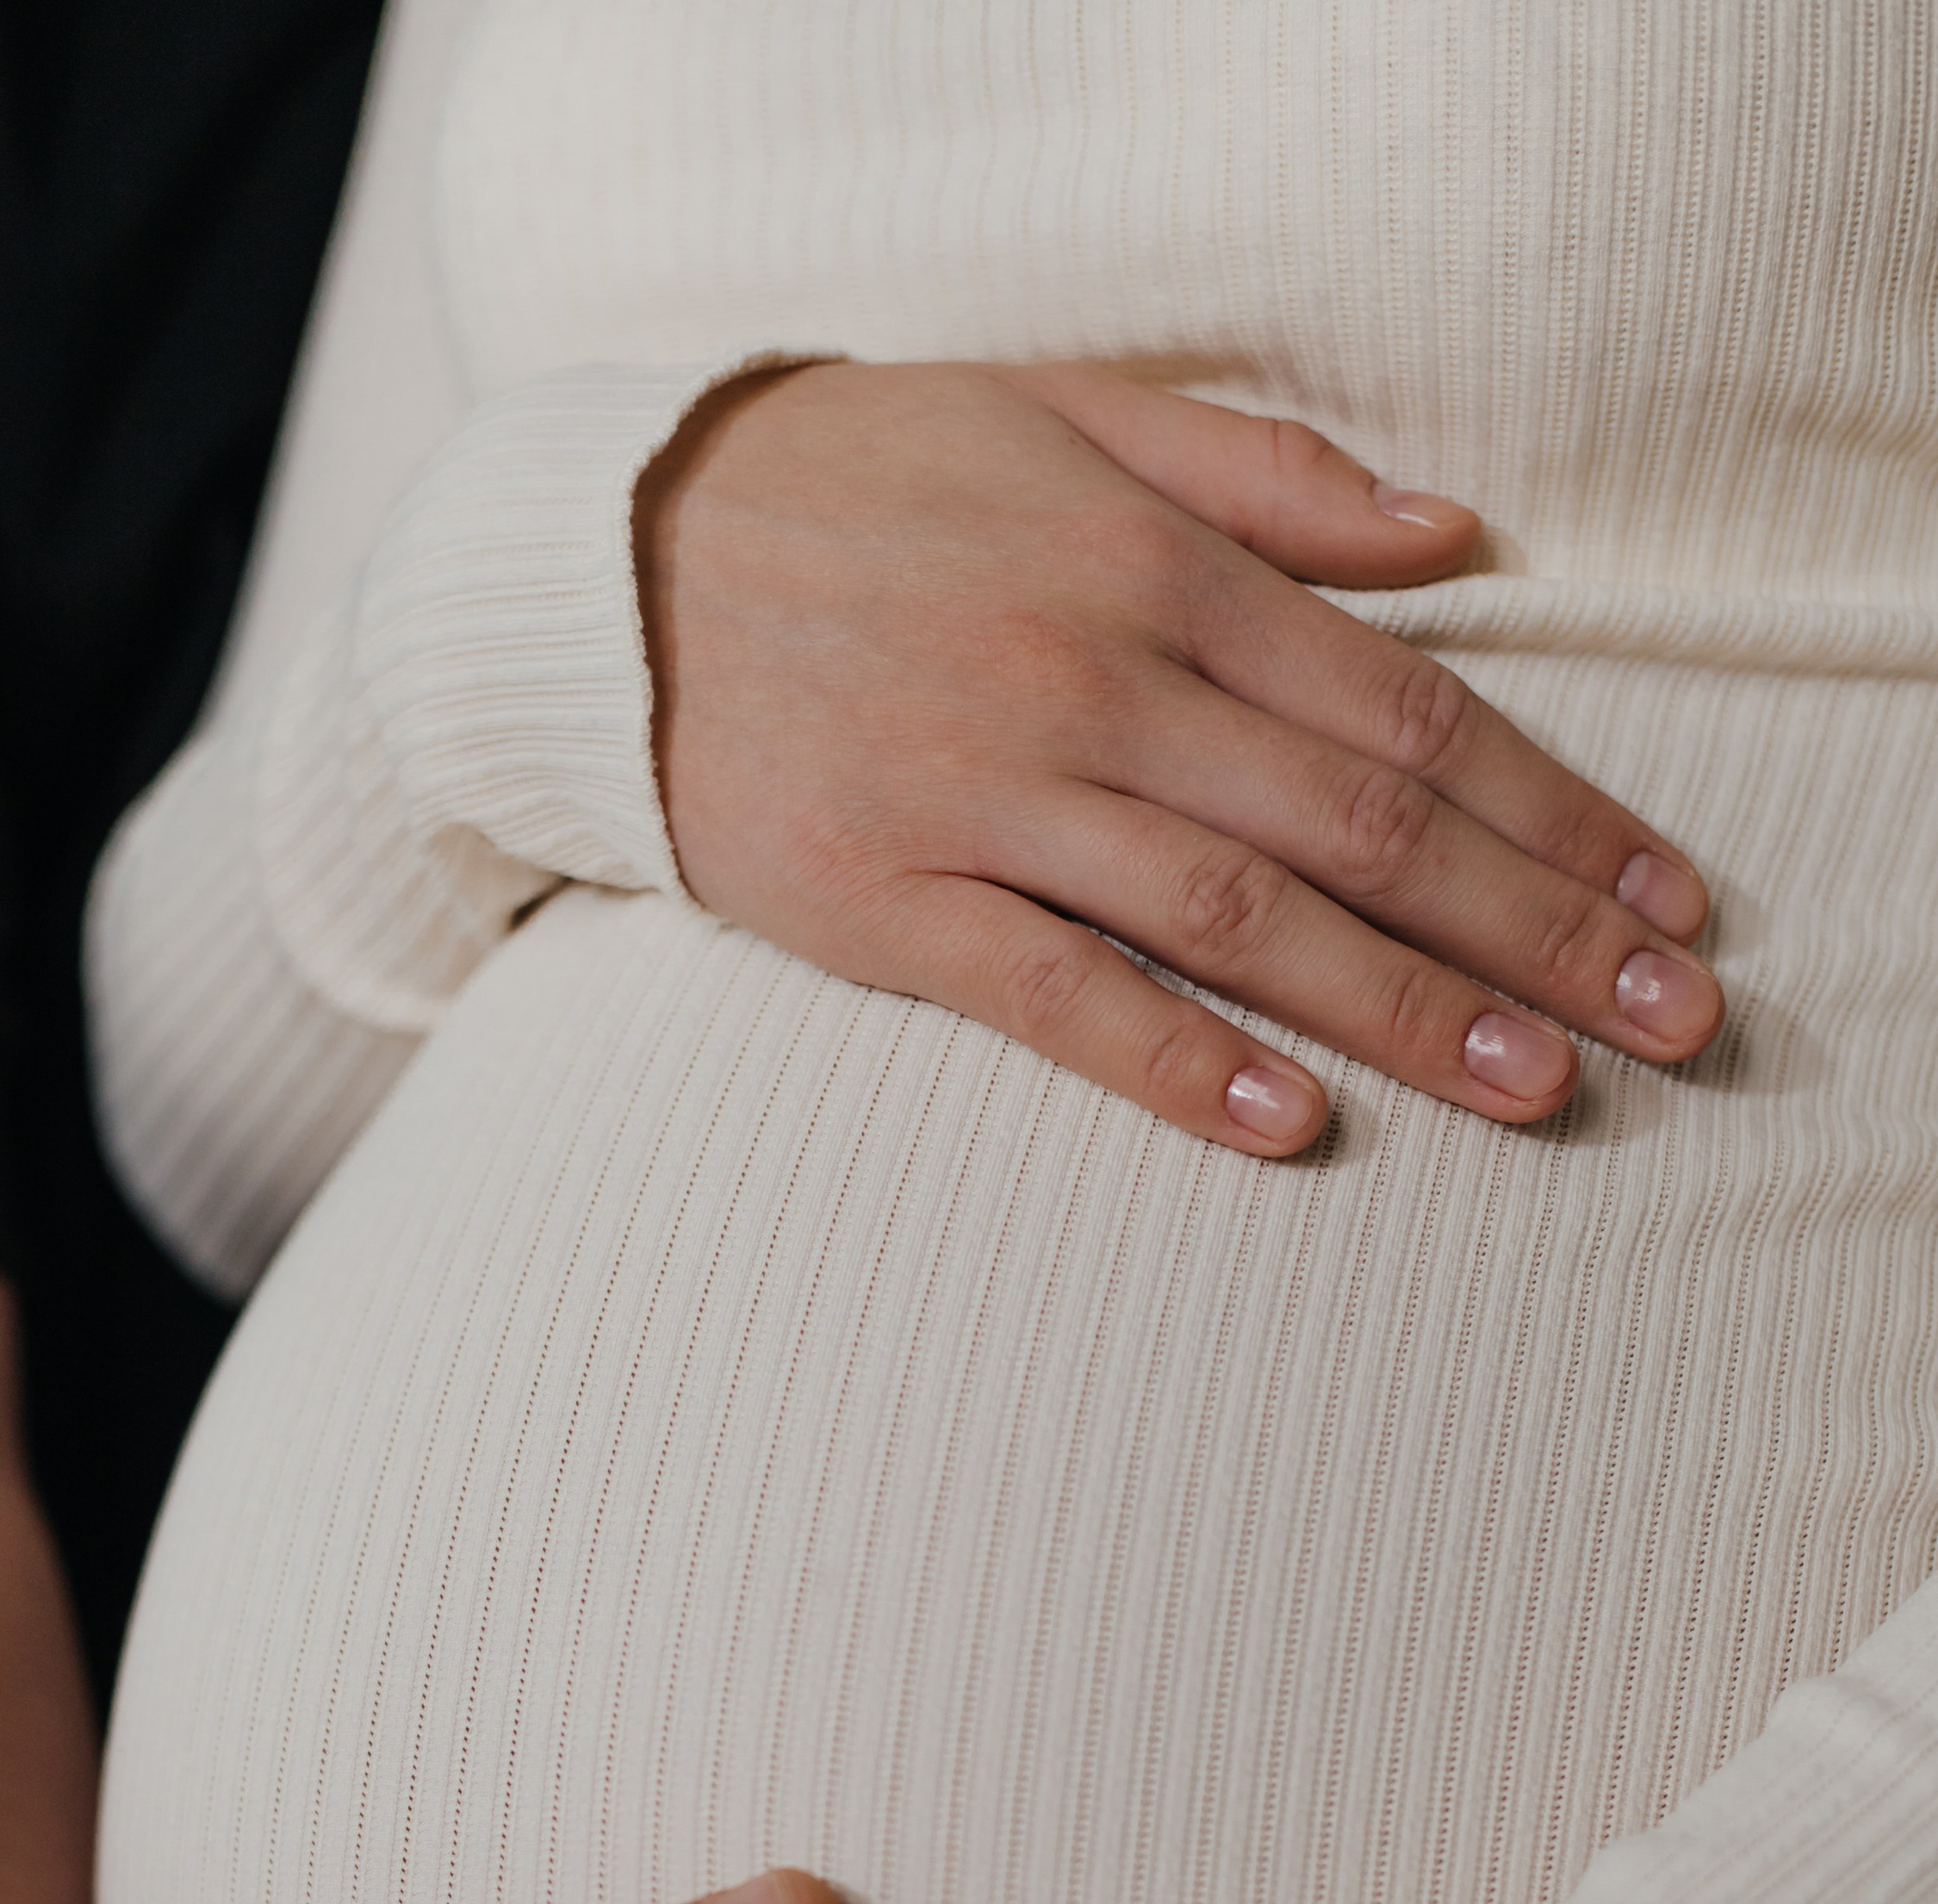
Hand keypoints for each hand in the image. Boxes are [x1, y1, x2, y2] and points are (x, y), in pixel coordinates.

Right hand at [641, 358, 1722, 1156]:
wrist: (603, 567)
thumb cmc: (858, 484)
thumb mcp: (1065, 414)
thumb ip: (1264, 476)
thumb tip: (1455, 537)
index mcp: (1156, 566)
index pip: (1407, 710)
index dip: (1557, 812)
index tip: (1667, 901)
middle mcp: (1093, 679)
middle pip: (1361, 827)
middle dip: (1534, 931)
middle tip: (1665, 1030)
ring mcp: (986, 797)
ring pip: (1236, 916)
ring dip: (1400, 1011)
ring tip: (1534, 1088)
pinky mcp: (882, 902)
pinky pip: (1051, 993)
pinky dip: (1172, 1058)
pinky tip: (1287, 1121)